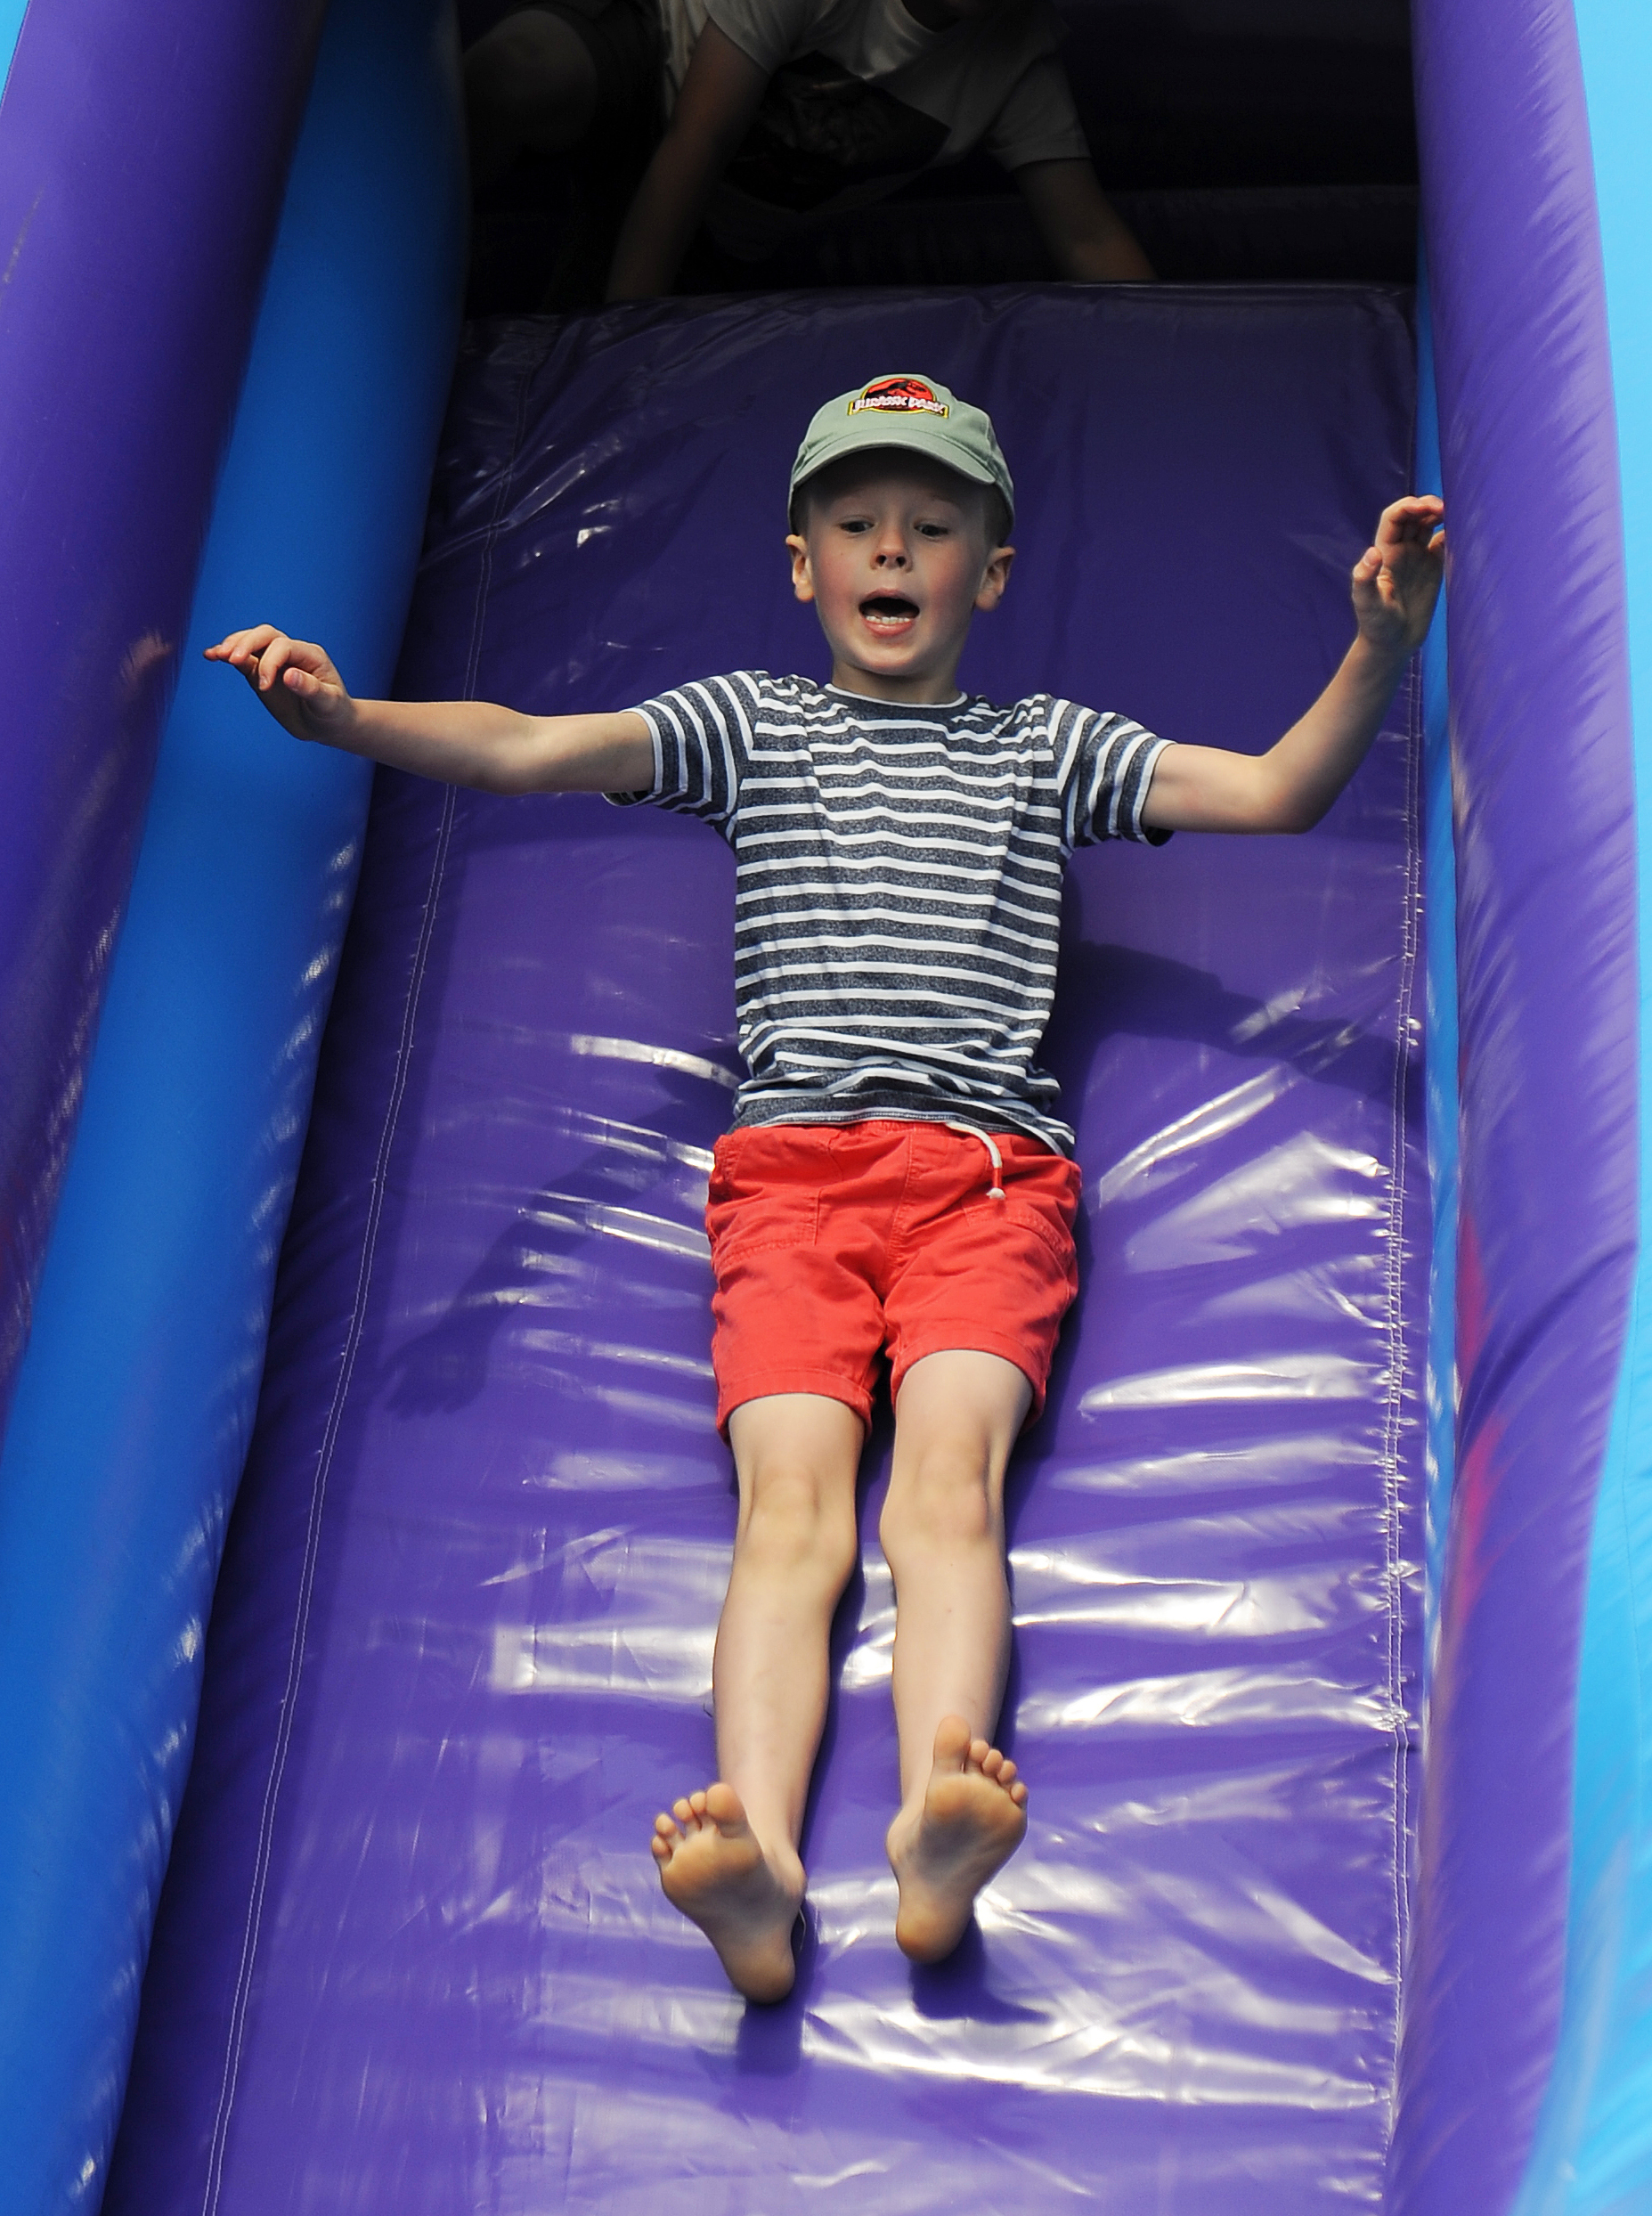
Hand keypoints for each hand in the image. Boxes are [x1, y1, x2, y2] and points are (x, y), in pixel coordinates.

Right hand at [204, 624, 354, 744]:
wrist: (328, 723)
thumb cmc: (333, 712)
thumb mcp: (329, 704)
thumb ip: (311, 689)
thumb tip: (289, 675)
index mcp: (311, 655)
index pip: (284, 646)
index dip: (270, 662)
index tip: (264, 687)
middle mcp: (292, 652)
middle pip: (265, 635)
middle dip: (247, 644)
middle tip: (232, 660)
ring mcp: (275, 659)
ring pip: (251, 641)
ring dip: (233, 645)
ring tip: (215, 655)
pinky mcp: (261, 671)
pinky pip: (244, 658)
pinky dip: (227, 654)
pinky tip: (211, 655)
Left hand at [1351, 496, 1445, 659]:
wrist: (1393, 644)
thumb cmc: (1376, 625)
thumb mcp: (1367, 603)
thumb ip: (1365, 578)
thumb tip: (1372, 552)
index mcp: (1384, 552)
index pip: (1394, 518)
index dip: (1408, 506)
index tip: (1425, 507)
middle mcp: (1401, 550)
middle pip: (1413, 516)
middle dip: (1427, 505)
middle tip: (1444, 507)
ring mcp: (1418, 558)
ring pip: (1429, 525)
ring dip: (1440, 514)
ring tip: (1455, 512)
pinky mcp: (1433, 568)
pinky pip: (1443, 543)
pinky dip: (1452, 533)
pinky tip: (1461, 531)